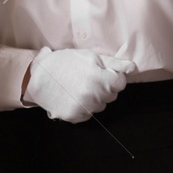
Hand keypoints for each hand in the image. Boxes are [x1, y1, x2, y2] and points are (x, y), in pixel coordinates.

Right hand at [22, 48, 136, 122]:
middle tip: (87, 78)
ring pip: (100, 106)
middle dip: (103, 87)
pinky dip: (84, 107)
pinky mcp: (75, 117)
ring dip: (94, 98)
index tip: (100, 73)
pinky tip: (73, 97)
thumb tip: (133, 68)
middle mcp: (93, 96)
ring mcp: (84, 108)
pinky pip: (88, 114)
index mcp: (99, 79)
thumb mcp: (90, 56)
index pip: (120, 83)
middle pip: (111, 95)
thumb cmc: (65, 62)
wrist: (38, 76)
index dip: (111, 77)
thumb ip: (114, 64)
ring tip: (78, 87)